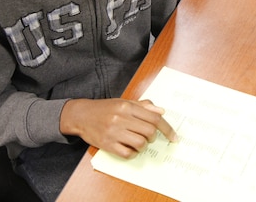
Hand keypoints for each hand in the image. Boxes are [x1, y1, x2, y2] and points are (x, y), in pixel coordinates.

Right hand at [60, 98, 176, 158]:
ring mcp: (114, 132)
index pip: (155, 117)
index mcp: (127, 106)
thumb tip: (161, 111)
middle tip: (149, 137)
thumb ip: (143, 106)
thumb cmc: (105, 108)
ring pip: (141, 143)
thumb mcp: (124, 102)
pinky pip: (127, 154)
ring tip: (138, 142)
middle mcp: (121, 118)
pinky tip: (129, 148)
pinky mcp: (107, 144)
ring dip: (143, 146)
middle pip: (150, 131)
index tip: (173, 136)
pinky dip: (132, 153)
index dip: (167, 129)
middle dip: (153, 137)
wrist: (81, 115)